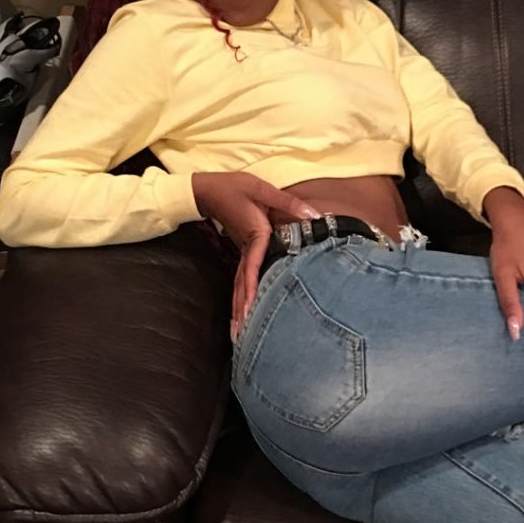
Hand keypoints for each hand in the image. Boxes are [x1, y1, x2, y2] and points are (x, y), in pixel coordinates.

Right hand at [192, 172, 318, 339]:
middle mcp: (246, 249)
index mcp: (255, 236)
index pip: (254, 267)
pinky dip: (240, 295)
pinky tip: (241, 309)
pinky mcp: (241, 252)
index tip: (251, 308)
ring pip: (240, 284)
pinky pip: (241, 278)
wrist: (209, 189)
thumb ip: (289, 204)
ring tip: (237, 332)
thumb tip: (314, 215)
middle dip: (242, 310)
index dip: (254, 288)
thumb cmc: (235, 187)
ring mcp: (242, 252)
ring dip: (239, 308)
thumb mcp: (263, 189)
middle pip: (243, 284)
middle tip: (241, 335)